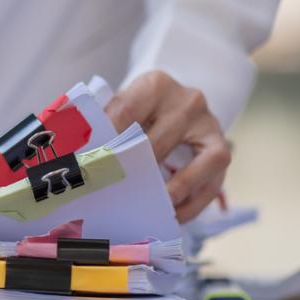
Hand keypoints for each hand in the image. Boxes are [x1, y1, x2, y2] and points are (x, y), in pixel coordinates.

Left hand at [104, 71, 231, 222]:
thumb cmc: (142, 111)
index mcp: (155, 85)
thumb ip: (105, 124)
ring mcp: (209, 124)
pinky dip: (193, 203)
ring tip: (153, 206)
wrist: (177, 102)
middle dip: (138, 168)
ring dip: (175, 188)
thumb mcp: (124, 106)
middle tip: (116, 191)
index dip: (110, 136)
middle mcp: (187, 101)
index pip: (127, 109)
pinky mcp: (222, 148)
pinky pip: (214, 181)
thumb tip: (77, 154)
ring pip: (199, 162)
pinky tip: (174, 214)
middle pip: (160, 139)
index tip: (94, 159)